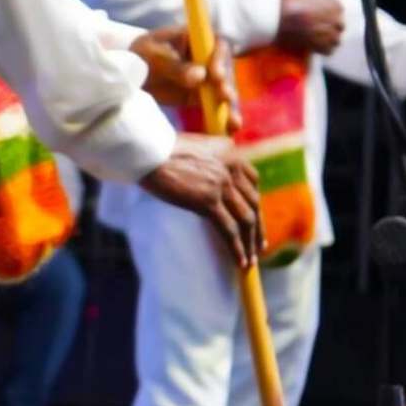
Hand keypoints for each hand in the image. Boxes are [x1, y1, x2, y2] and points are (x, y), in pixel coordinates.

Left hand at [131, 26, 239, 119]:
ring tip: (233, 120)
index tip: (215, 74)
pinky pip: (216, 107)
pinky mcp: (203, 97)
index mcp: (196, 39)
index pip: (217, 44)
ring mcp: (208, 78)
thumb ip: (175, 66)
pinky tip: (230, 129)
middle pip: (225, 70)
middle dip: (226, 84)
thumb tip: (199, 76)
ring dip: (230, 105)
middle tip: (224, 96)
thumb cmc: (142, 55)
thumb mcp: (152, 55)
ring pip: (224, 90)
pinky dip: (223, 118)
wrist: (132, 74)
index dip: (220, 58)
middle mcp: (208, 58)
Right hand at [141, 132, 261, 266]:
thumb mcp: (198, 142)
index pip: (253, 182)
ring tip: (251, 259)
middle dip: (257, 227)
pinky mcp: (209, 202)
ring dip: (250, 243)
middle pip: (253, 203)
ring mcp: (222, 186)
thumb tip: (225, 151)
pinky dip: (237, 249)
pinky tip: (240, 262)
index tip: (255, 215)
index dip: (255, 202)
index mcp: (231, 153)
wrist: (147, 152)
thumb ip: (217, 148)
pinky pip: (230, 231)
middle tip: (259, 245)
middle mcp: (232, 169)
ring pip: (246, 220)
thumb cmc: (163, 147)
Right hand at [276, 0, 343, 55]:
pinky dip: (323, 47)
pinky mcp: (324, 48)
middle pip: (337, 23)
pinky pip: (329, 49)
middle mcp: (337, 21)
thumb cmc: (288, 2)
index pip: (336, 8)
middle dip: (327, 22)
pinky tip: (312, 42)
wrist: (274, 22)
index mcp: (335, 5)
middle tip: (311, 21)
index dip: (325, 9)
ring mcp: (331, 36)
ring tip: (312, 32)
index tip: (313, 10)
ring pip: (335, 37)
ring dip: (326, 35)